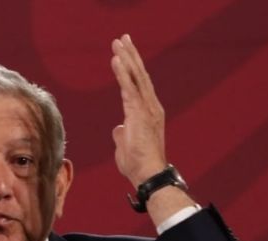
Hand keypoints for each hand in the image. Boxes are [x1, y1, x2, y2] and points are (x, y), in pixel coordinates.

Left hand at [110, 34, 166, 186]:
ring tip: (118, 42)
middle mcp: (151, 106)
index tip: (124, 53)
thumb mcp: (126, 146)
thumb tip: (118, 128)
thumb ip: (122, 134)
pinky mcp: (139, 113)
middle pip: (139, 75)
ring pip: (136, 77)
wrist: (148, 174)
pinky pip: (129, 88)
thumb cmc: (138, 164)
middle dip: (131, 55)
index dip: (131, 68)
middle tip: (123, 38)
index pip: (138, 85)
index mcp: (148, 112)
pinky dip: (123, 72)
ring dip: (127, 58)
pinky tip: (117, 59)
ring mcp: (147, 109)